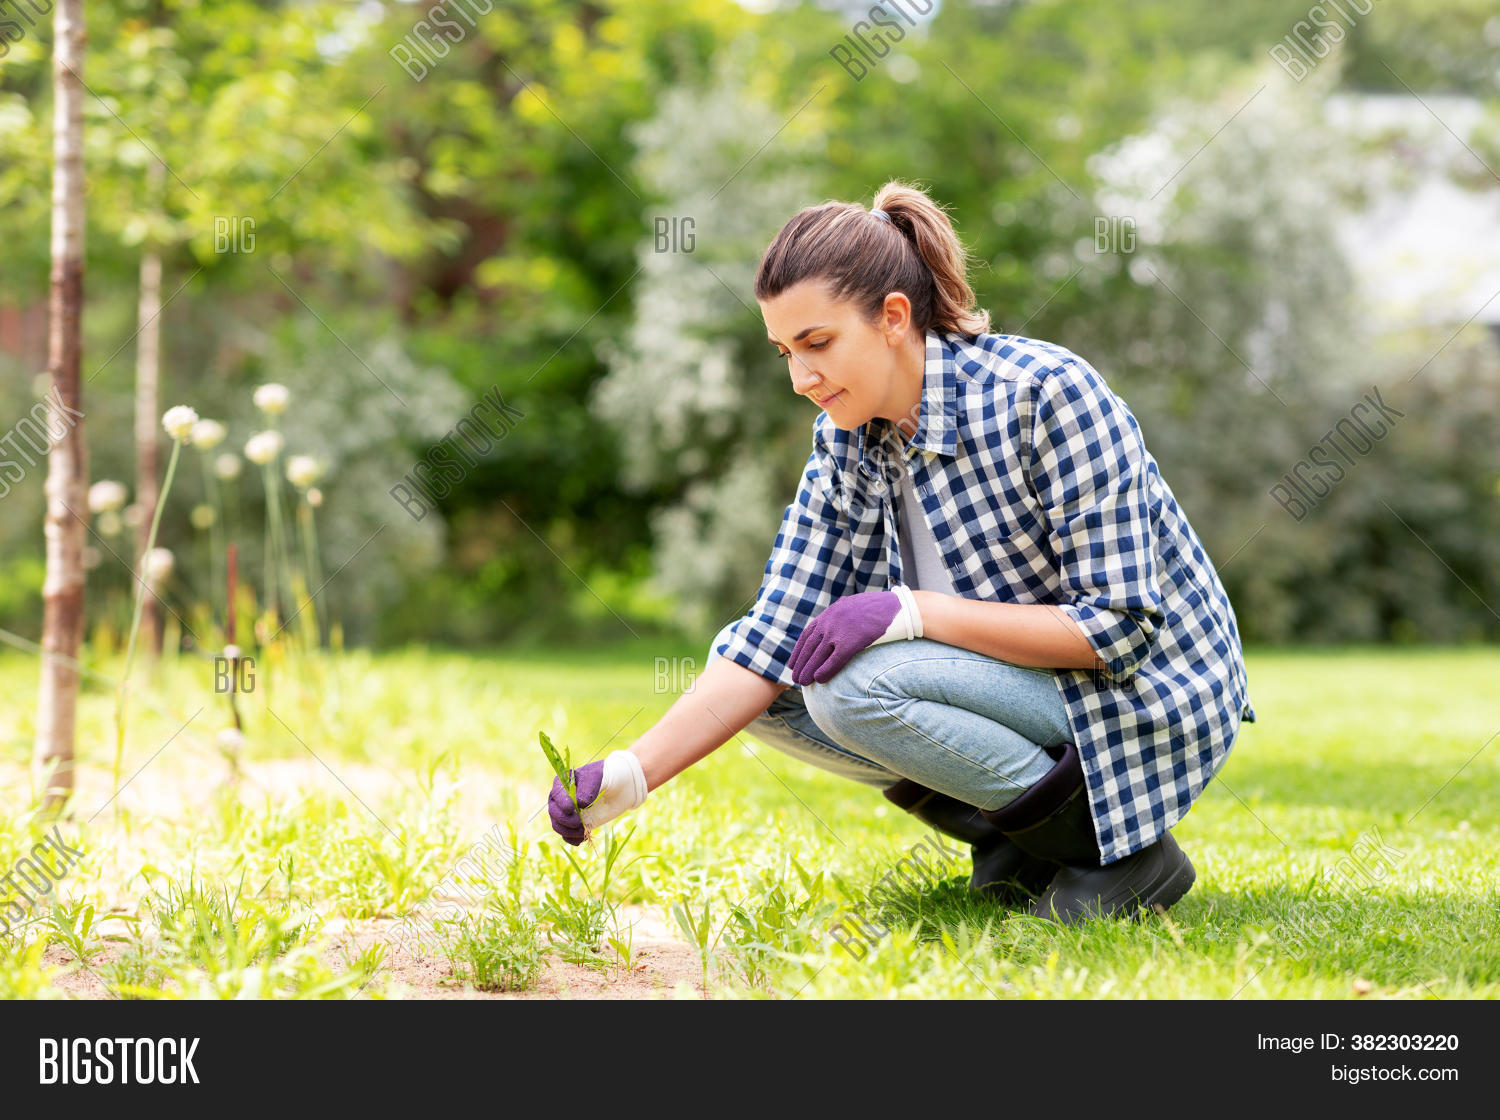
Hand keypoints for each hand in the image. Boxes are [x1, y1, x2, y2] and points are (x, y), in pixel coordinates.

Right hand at [548, 760, 603, 845]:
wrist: (622, 787)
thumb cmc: (609, 776)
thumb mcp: (600, 777)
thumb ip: (588, 787)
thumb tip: (579, 804)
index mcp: (564, 782)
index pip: (556, 795)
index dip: (560, 803)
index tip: (571, 808)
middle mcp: (562, 798)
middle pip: (554, 813)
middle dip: (564, 820)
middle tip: (579, 822)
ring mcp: (569, 812)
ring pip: (558, 826)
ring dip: (568, 832)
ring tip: (583, 830)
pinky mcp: (578, 824)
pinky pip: (568, 836)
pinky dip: (573, 839)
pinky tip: (583, 837)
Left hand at [789, 587, 922, 686]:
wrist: (900, 608)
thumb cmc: (882, 610)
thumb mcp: (857, 608)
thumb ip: (843, 618)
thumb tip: (837, 632)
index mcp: (832, 612)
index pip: (808, 633)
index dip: (799, 650)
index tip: (793, 662)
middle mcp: (832, 620)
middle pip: (810, 645)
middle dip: (800, 662)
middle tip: (795, 677)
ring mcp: (841, 630)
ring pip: (818, 654)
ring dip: (808, 669)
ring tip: (802, 683)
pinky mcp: (852, 641)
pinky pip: (834, 659)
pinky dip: (825, 670)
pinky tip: (819, 680)